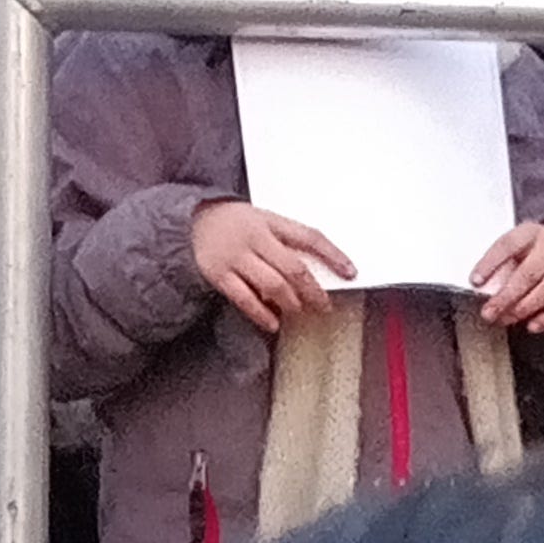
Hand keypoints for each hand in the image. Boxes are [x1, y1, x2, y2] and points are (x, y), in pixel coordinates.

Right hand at [190, 200, 355, 334]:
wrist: (192, 220)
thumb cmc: (236, 223)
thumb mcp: (263, 221)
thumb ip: (286, 242)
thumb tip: (313, 275)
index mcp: (271, 221)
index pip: (310, 237)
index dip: (333, 255)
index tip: (350, 272)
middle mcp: (255, 238)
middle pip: (293, 267)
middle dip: (313, 290)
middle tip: (324, 305)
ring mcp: (236, 256)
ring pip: (271, 285)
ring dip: (290, 303)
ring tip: (298, 311)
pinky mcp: (218, 273)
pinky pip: (244, 298)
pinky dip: (261, 313)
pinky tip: (273, 322)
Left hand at [468, 220, 543, 332]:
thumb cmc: (532, 249)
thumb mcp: (515, 245)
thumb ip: (500, 262)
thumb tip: (481, 285)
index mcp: (531, 233)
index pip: (508, 245)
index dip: (490, 263)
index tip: (475, 280)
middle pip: (529, 274)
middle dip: (506, 296)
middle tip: (488, 312)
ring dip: (523, 309)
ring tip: (504, 319)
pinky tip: (532, 326)